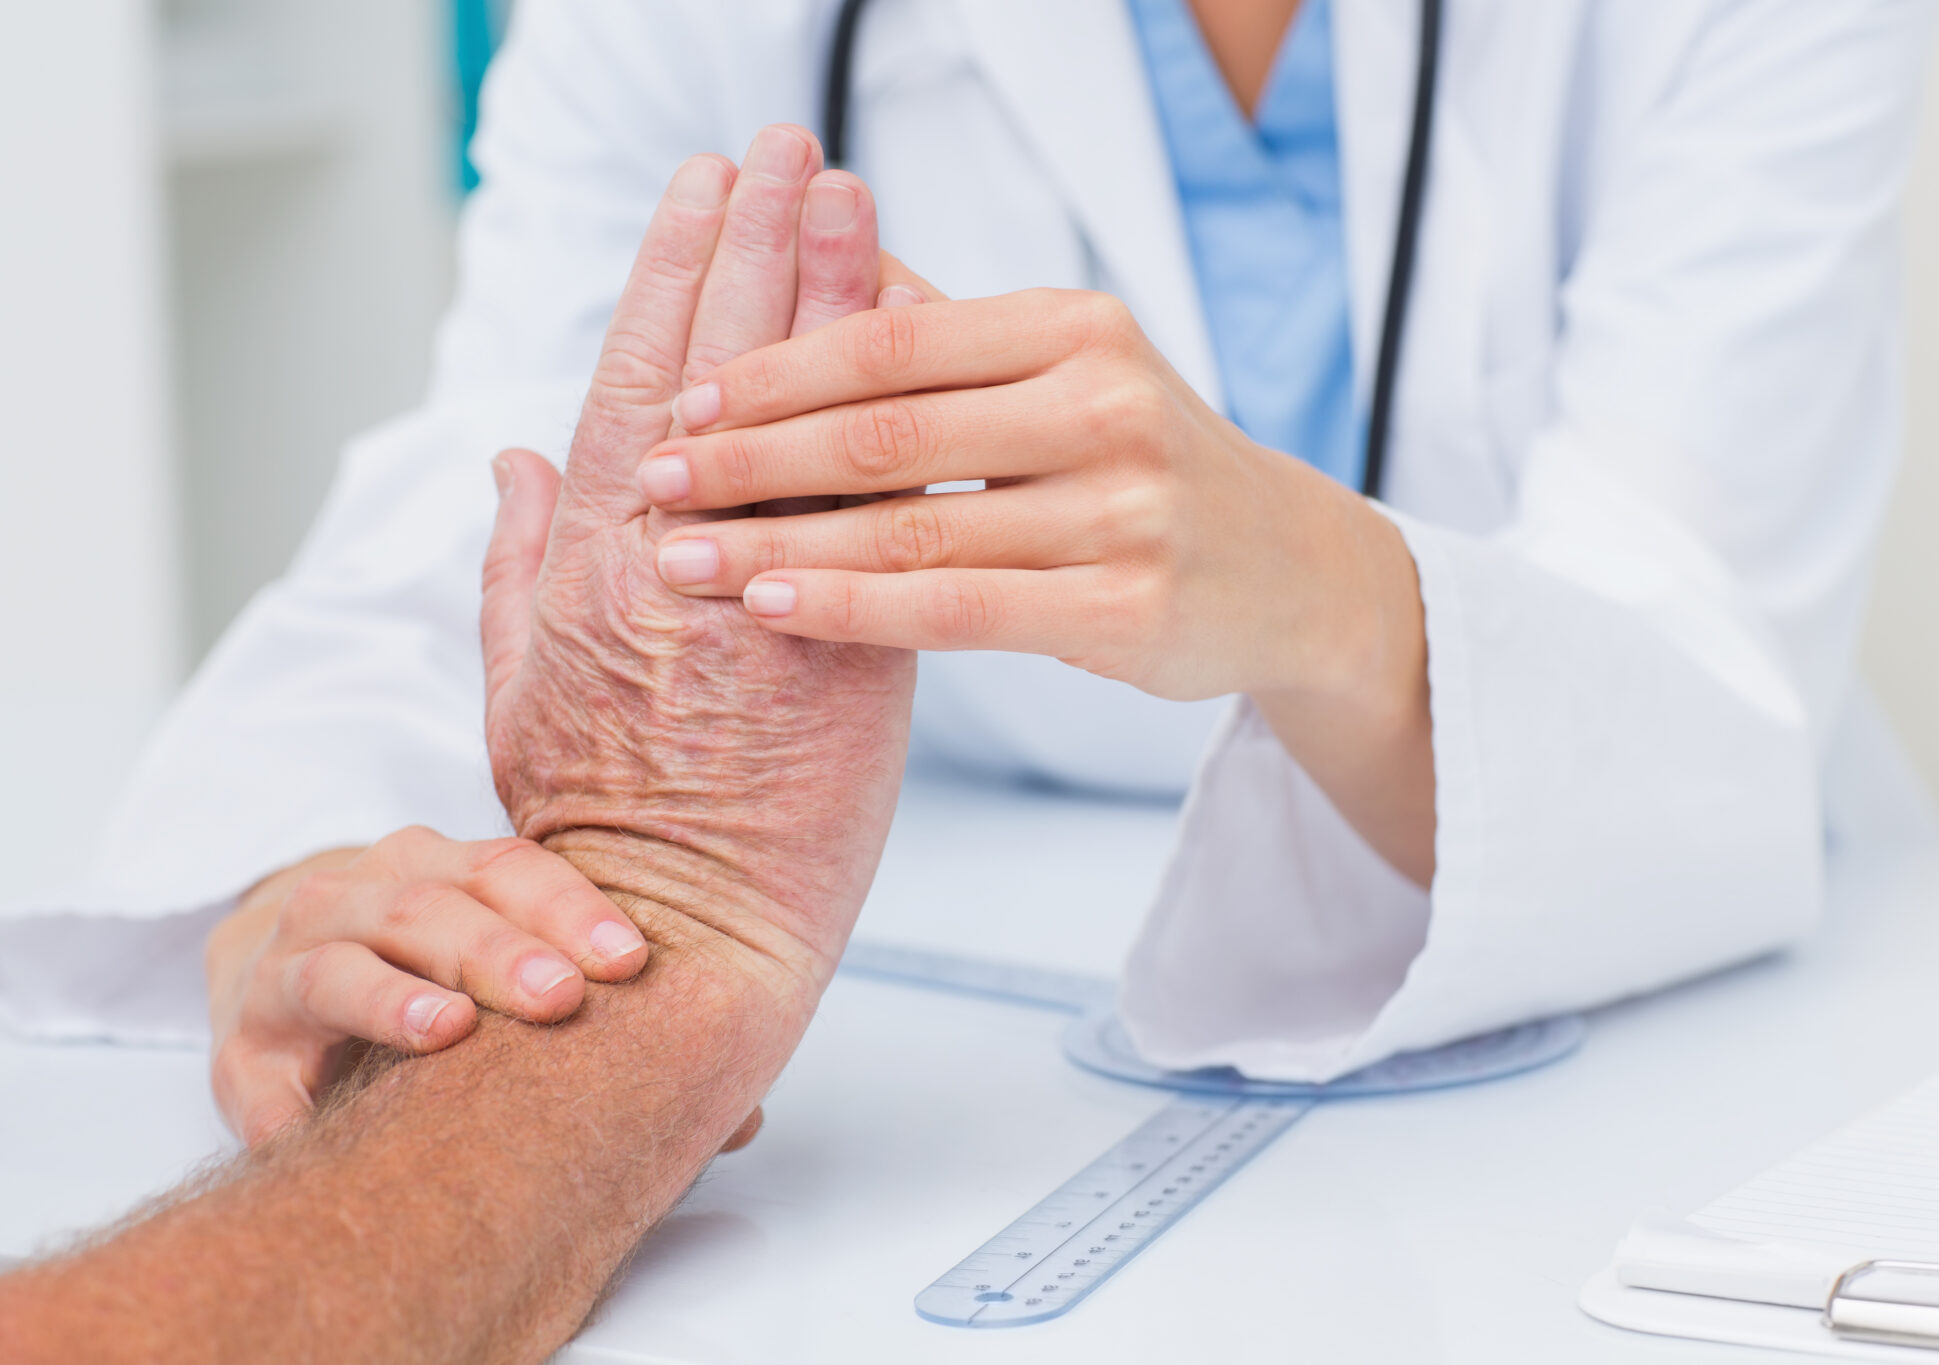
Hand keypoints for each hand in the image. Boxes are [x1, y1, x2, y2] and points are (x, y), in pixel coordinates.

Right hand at [206, 829, 649, 1144]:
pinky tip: (320, 1128)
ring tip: (451, 1032)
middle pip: (429, 907)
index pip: (508, 868)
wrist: (276, 977)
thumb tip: (741, 1121)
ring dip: (395, 997)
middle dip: (499, 950)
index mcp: (435, 866)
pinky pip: (258, 1078)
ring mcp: (286, 969)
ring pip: (337, 965)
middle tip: (561, 997)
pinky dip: (289, 1106)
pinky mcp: (239, 1054)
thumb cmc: (428, 973)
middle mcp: (356, 898)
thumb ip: (607, 1021)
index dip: (570, 907)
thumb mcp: (501, 965)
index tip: (631, 959)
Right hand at [480, 125, 914, 1001]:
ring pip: (805, 421)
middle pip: (720, 369)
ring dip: (832, 298)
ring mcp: (765, 596)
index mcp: (590, 562)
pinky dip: (902, 423)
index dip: (666, 277)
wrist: (681, 940)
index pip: (632, 382)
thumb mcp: (518, 689)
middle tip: (789, 147)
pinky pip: (882, 514)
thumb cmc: (595, 823)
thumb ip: (515, 566)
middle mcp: (673, 560)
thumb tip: (513, 464)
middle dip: (756, 247)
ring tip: (856, 195)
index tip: (699, 191)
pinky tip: (934, 345)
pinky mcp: (852, 645)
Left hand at [633, 280, 1418, 708]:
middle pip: (888, 433)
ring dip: (780, 545)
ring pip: (914, 529)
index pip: (891, 342)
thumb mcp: (1061, 371)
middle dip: (752, 460)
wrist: (1284, 568)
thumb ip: (945, 334)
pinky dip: (856, 610)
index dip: (774, 373)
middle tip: (654, 482)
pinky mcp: (1131, 610)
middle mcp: (1105, 404)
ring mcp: (1125, 511)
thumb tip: (811, 267)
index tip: (680, 403)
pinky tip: (777, 606)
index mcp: (1072, 327)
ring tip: (681, 559)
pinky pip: (962, 610)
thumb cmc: (1136, 462)